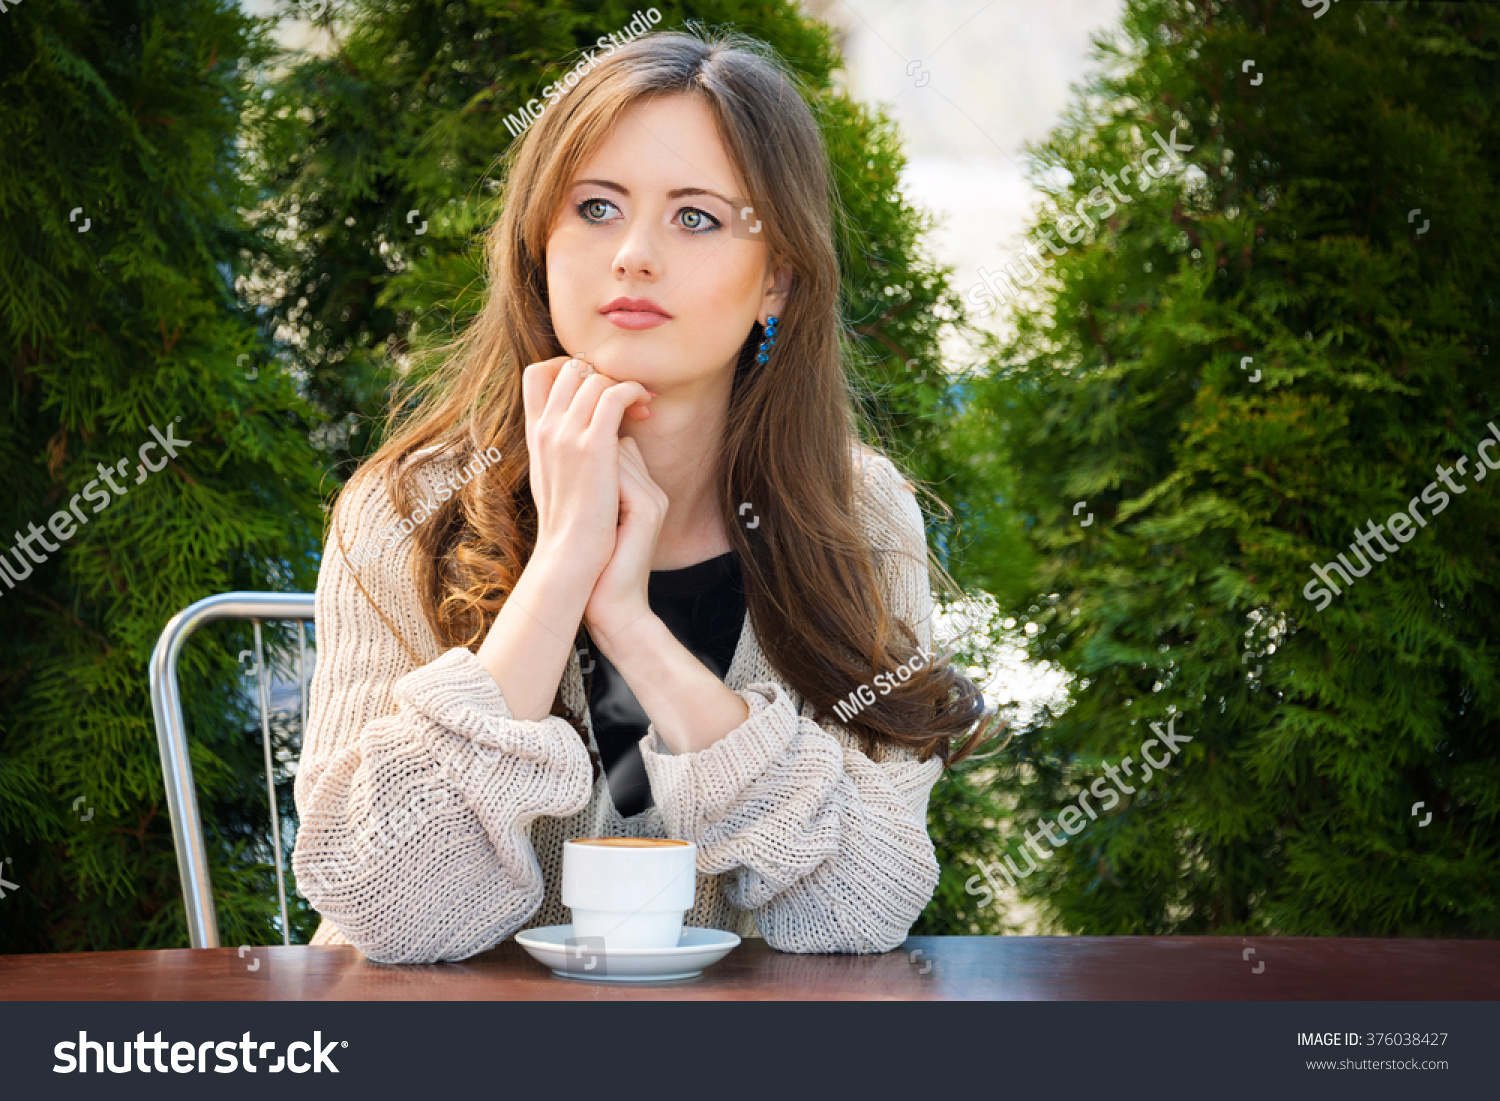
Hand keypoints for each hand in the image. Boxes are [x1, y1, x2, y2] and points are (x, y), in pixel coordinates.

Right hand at [521, 354, 653, 578]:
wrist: (571, 556)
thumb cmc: (572, 526)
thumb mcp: (558, 478)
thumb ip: (564, 448)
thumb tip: (590, 429)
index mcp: (535, 434)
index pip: (538, 373)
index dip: (569, 367)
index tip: (599, 388)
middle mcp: (546, 428)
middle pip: (568, 366)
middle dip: (601, 372)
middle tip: (627, 395)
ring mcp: (566, 435)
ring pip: (593, 377)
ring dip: (623, 383)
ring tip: (642, 405)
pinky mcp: (592, 446)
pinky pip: (613, 395)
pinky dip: (632, 391)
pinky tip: (645, 407)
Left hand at [584, 435, 667, 647]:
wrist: (614, 611)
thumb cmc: (597, 571)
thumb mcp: (595, 523)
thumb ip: (593, 491)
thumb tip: (568, 463)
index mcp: (645, 494)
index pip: (619, 447)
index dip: (591, 454)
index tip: (565, 477)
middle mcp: (654, 493)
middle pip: (618, 446)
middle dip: (589, 456)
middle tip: (567, 489)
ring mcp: (654, 501)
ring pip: (617, 453)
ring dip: (589, 468)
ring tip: (572, 500)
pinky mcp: (646, 511)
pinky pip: (619, 473)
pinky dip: (594, 480)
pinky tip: (577, 503)